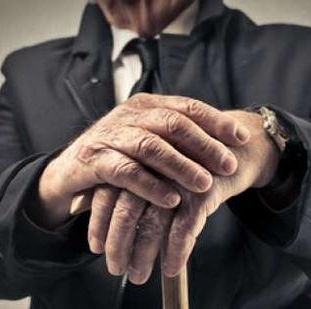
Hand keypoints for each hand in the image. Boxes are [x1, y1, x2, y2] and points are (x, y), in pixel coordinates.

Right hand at [31, 94, 251, 227]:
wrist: (68, 172)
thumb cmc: (117, 157)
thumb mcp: (147, 141)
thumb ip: (176, 139)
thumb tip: (225, 144)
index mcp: (146, 106)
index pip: (187, 107)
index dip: (216, 121)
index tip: (241, 139)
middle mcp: (129, 116)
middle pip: (172, 123)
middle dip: (204, 145)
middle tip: (228, 165)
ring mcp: (110, 136)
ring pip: (151, 146)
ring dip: (181, 166)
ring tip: (205, 185)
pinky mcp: (94, 161)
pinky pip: (125, 172)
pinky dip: (150, 186)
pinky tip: (171, 200)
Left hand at [88, 110, 280, 283]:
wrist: (242, 148)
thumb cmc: (197, 163)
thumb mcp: (164, 169)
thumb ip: (139, 188)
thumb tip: (109, 220)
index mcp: (138, 157)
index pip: (107, 192)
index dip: (99, 222)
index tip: (96, 247)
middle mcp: (155, 165)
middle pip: (126, 210)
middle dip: (118, 244)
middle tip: (116, 269)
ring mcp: (178, 178)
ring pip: (152, 224)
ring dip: (143, 255)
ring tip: (139, 276)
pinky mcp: (203, 191)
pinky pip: (184, 230)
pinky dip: (175, 253)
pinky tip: (170, 269)